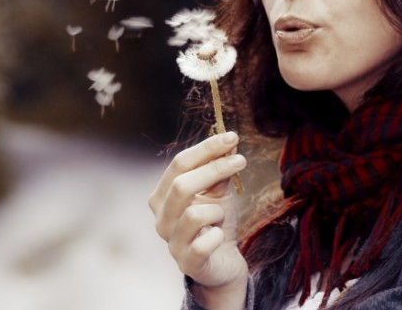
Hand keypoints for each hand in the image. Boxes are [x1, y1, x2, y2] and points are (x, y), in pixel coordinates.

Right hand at [148, 132, 248, 308]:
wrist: (223, 261)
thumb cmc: (216, 222)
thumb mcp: (218, 193)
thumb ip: (218, 171)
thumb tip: (228, 143)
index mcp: (162, 196)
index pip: (179, 164)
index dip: (206, 149)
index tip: (231, 137)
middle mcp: (161, 218)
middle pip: (181, 185)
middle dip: (214, 169)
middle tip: (241, 161)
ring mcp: (172, 242)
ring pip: (194, 214)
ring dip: (217, 210)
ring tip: (221, 216)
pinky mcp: (187, 263)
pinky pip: (204, 244)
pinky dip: (218, 236)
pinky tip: (219, 236)